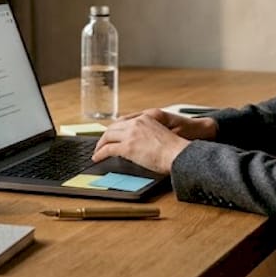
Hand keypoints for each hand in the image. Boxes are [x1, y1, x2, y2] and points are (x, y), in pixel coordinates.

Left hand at [91, 109, 216, 173]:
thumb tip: (143, 145)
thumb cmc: (175, 149)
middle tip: (101, 144)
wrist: (178, 154)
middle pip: (113, 127)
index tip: (111, 134)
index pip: (124, 120)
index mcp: (146, 118)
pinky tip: (97, 158)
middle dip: (106, 136)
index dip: (115, 128)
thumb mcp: (161, 134)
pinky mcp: (127, 146)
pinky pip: (108, 149)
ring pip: (108, 136)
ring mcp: (131, 134)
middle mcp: (136, 123)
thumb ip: (149, 134)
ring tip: (97, 152)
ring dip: (100, 144)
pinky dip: (100, 153)